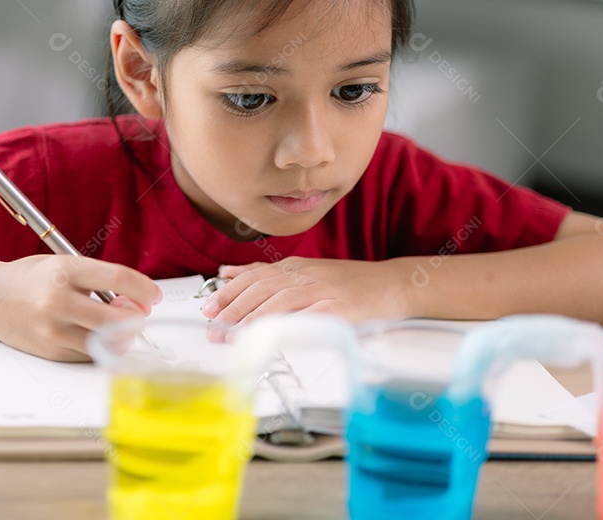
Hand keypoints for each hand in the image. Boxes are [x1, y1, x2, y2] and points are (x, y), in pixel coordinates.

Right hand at [0, 255, 161, 361]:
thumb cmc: (32, 278)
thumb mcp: (64, 264)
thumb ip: (98, 281)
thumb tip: (134, 303)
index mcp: (64, 270)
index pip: (118, 278)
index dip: (144, 288)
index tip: (154, 295)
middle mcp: (57, 300)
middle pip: (116, 318)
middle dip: (136, 318)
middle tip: (138, 313)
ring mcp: (53, 329)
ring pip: (106, 343)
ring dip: (122, 337)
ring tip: (117, 325)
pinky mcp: (51, 351)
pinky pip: (90, 355)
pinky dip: (102, 347)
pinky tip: (96, 334)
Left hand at [200, 257, 411, 326]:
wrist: (394, 284)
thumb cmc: (349, 283)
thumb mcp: (304, 271)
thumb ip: (266, 272)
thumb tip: (226, 271)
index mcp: (295, 267)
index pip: (254, 277)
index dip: (228, 293)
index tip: (208, 308)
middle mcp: (306, 276)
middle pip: (262, 289)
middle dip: (233, 309)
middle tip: (212, 327)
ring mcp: (324, 291)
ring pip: (281, 301)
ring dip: (253, 319)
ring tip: (232, 335)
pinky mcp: (342, 309)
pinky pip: (312, 317)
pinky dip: (290, 325)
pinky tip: (274, 336)